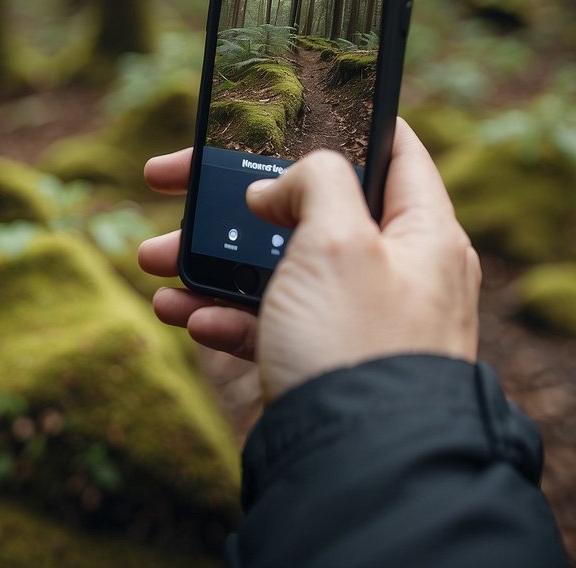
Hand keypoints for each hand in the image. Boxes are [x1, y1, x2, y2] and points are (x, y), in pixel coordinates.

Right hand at [137, 119, 480, 400]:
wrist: (360, 468)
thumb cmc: (359, 344)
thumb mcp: (339, 238)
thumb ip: (315, 181)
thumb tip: (282, 188)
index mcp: (423, 231)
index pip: (393, 149)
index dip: (341, 120)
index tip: (288, 107)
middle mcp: (397, 271)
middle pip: (311, 210)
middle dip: (237, 201)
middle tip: (172, 182)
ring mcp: (359, 321)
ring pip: (278, 271)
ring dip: (211, 263)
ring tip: (152, 260)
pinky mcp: (325, 364)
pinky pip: (270, 327)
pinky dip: (226, 318)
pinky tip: (184, 316)